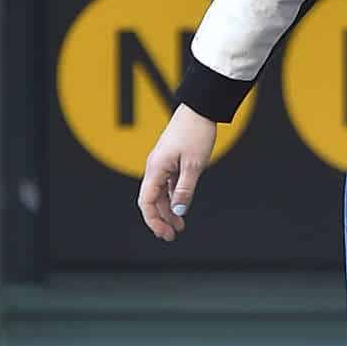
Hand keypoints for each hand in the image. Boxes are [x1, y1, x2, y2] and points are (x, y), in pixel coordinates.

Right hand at [137, 104, 216, 241]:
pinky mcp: (170, 161)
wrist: (199, 110)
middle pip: (151, 201)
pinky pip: (167, 185)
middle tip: (173, 236)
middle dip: (160, 220)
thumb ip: (185, 189)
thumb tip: (179, 211)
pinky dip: (173, 198)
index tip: (165, 234)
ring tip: (179, 226)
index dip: (153, 220)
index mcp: (156, 169)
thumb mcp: (194, 165)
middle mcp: (155, 168)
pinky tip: (181, 208)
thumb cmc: (196, 134)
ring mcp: (162, 164)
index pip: (146, 202)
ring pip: (160, 194)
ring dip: (168, 211)